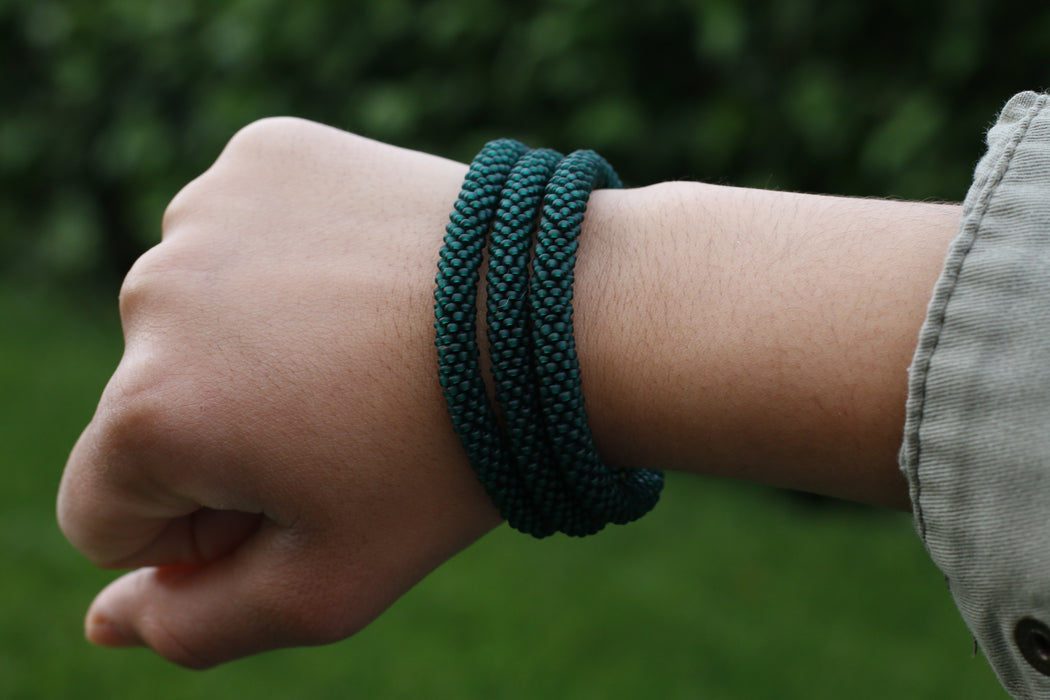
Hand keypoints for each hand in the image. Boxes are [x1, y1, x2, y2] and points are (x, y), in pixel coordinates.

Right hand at [58, 118, 500, 667]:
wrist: (560, 314)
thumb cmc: (448, 460)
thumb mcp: (330, 584)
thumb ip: (200, 625)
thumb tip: (104, 619)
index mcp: (150, 413)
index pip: (105, 515)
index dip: (200, 532)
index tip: (301, 494)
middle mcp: (151, 297)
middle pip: (148, 410)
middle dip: (226, 434)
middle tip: (351, 418)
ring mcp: (207, 210)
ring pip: (195, 318)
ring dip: (257, 343)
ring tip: (365, 345)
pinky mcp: (265, 154)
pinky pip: (241, 234)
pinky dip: (287, 261)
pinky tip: (364, 277)